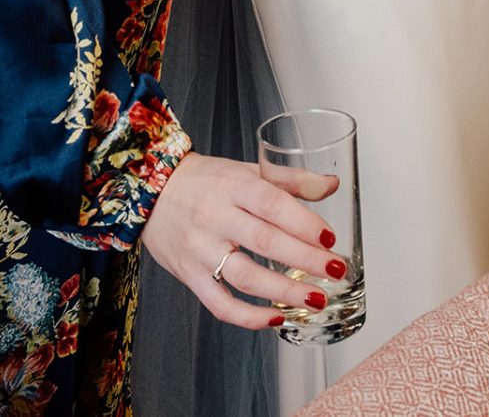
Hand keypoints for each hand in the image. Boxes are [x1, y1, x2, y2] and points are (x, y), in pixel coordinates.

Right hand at [141, 150, 338, 328]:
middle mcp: (215, 216)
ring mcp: (200, 249)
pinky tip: (276, 318)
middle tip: (335, 271)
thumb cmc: (207, 181)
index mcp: (233, 185)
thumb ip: (291, 179)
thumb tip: (331, 186)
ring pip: (245, 276)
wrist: (152, 191)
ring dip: (284, 292)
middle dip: (305, 259)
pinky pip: (220, 303)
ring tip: (315, 300)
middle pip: (264, 241)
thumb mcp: (247, 170)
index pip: (272, 204)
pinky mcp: (189, 276)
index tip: (330, 239)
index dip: (304, 222)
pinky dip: (249, 317)